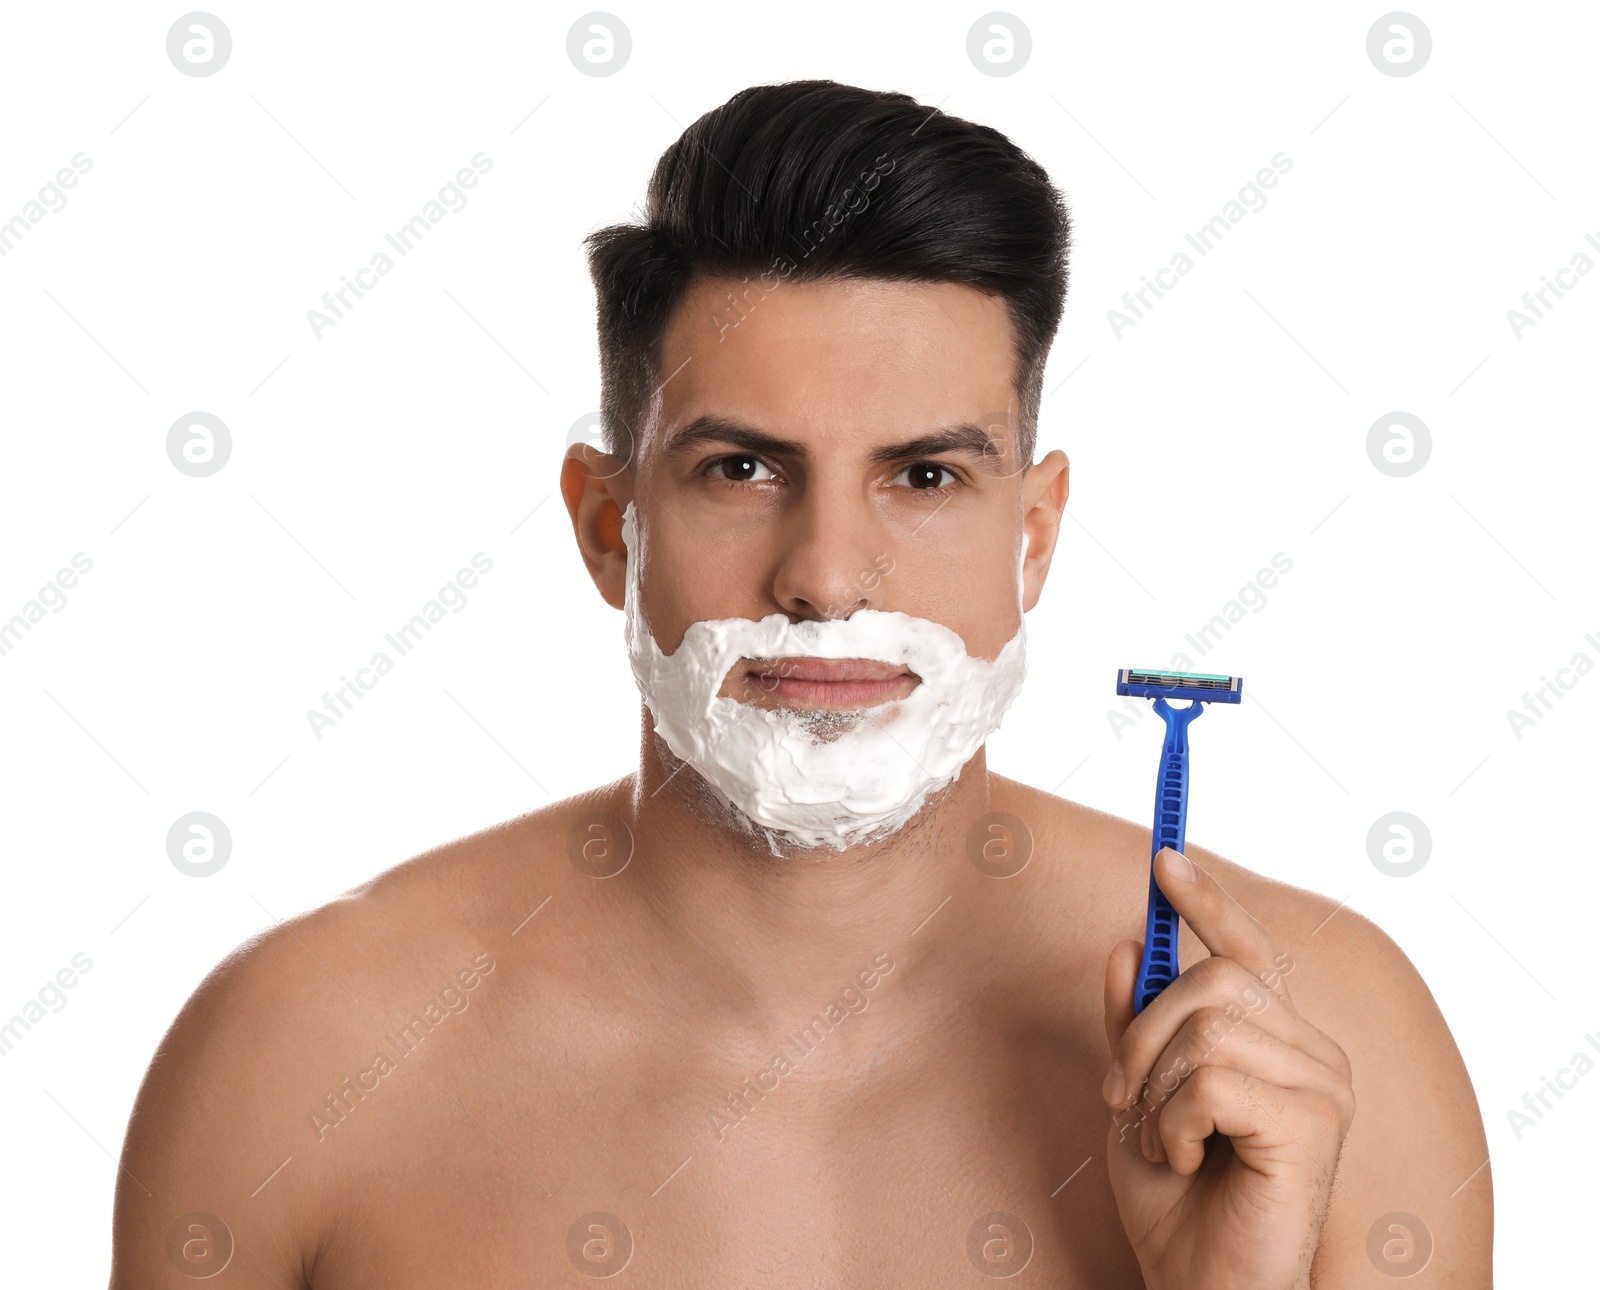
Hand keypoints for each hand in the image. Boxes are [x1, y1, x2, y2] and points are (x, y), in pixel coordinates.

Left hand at [1100, 848, 1354, 1289]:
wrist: (1199, 1285)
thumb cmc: (1176, 1201)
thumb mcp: (1135, 1096)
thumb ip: (1133, 1024)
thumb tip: (1127, 944)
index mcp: (1276, 1042)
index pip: (1248, 950)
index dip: (1207, 901)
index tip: (1164, 858)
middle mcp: (1313, 1053)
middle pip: (1212, 978)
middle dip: (1143, 1031)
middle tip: (1121, 1097)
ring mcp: (1324, 1086)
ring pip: (1206, 1027)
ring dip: (1156, 1088)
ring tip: (1167, 1142)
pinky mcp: (1316, 1122)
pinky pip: (1212, 1079)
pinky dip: (1176, 1122)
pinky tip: (1192, 1161)